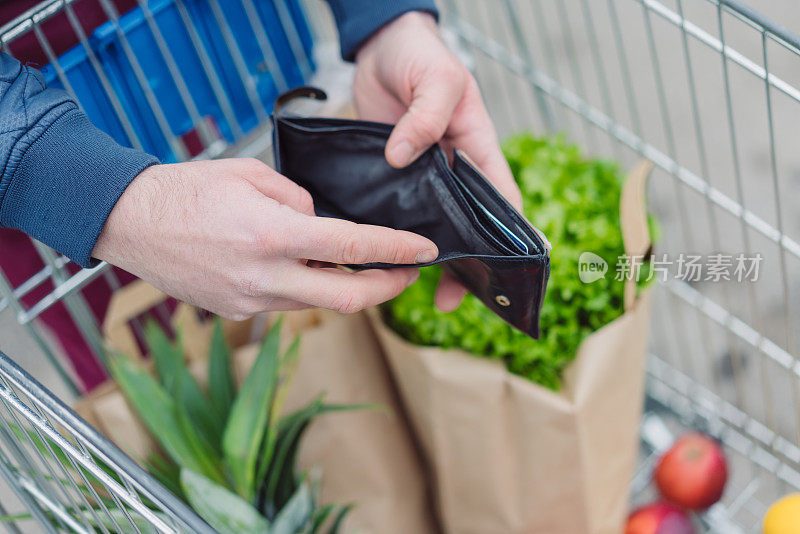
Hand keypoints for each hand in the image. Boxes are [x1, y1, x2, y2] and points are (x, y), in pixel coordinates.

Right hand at [93, 159, 437, 319]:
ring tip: (363, 265)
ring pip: (319, 304)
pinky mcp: (237, 312)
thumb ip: (298, 198)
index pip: (353, 246)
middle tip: (409, 273)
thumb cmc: (188, 190)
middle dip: (388, 288)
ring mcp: (250, 301)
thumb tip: (322, 221)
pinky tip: (309, 270)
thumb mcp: (251, 175)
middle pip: (348, 298)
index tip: (425, 251)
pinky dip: (309, 289)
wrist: (131, 222)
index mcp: (271, 234)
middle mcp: (265, 276)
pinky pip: (288, 305)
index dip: (396, 251)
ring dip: (348, 287)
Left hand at [354, 11, 521, 311]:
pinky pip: (396, 210)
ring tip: (416, 288)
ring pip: (432, 224)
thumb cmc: (421, 55)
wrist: (379, 47)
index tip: (502, 272)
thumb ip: (426, 115)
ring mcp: (422, 175)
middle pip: (467, 225)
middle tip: (450, 300)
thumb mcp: (437, 78)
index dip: (507, 238)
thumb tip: (402, 158)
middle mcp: (453, 169)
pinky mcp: (391, 175)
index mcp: (477, 148)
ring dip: (428, 255)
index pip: (501, 201)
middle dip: (465, 263)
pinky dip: (392, 233)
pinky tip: (382, 256)